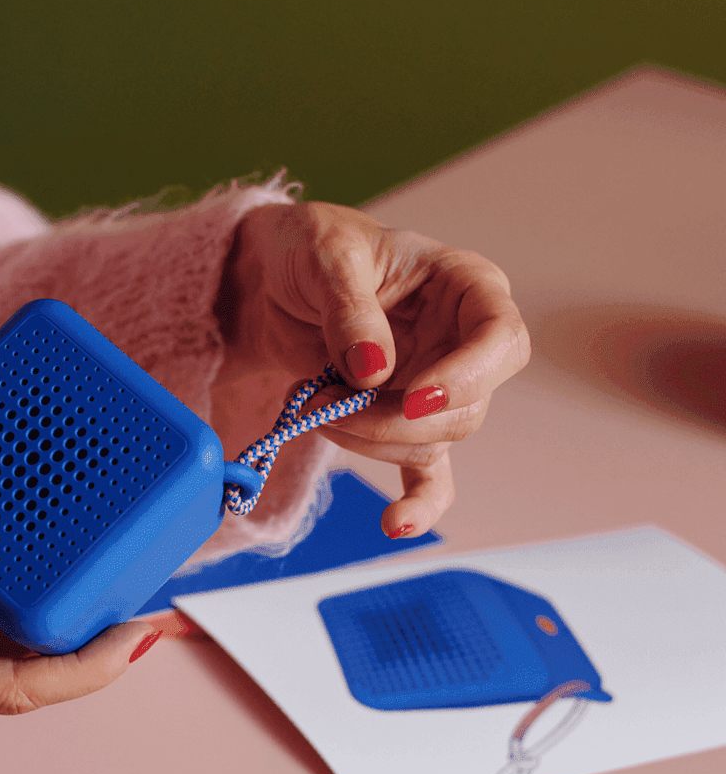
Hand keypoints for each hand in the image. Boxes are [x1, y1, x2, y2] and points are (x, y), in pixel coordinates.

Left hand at [215, 200, 529, 537]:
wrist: (270, 280)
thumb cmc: (310, 249)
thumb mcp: (325, 255)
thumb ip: (350, 309)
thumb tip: (374, 370)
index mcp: (465, 287)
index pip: (502, 341)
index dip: (466, 377)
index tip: (412, 396)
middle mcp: (462, 342)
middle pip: (464, 409)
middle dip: (394, 420)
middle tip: (326, 401)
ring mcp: (435, 389)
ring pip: (430, 444)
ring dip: (369, 441)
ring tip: (314, 405)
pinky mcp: (401, 423)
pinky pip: (427, 476)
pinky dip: (414, 503)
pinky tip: (395, 525)